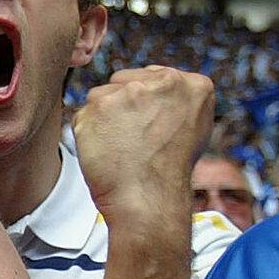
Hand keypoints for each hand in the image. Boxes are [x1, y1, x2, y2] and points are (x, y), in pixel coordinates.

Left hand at [70, 66, 214, 229]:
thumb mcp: (193, 129)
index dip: (144, 106)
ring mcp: (131, 91)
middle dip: (122, 106)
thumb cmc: (167, 173)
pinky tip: (104, 150)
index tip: (148, 129)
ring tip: (120, 147)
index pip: (152, 77)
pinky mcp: (100, 104)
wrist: (149, 201)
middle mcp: (165, 81)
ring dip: (103, 118)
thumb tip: (153, 87)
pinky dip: (87, 131)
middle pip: (125, 81)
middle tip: (132, 140)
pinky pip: (83, 113)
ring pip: (102, 95)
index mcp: (195, 85)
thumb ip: (176, 101)